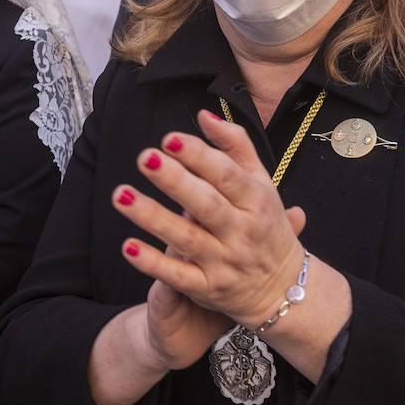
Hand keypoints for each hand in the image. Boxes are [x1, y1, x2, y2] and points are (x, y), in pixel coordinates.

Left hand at [113, 111, 310, 329]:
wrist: (283, 289)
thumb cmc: (266, 225)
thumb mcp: (262, 182)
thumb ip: (235, 145)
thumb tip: (204, 115)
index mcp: (256, 200)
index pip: (226, 174)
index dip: (198, 155)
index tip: (168, 139)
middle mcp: (241, 231)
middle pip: (206, 204)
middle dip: (175, 181)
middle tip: (145, 158)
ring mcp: (223, 262)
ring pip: (186, 239)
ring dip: (152, 217)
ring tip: (121, 195)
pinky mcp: (206, 288)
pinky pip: (177, 276)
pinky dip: (153, 263)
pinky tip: (129, 246)